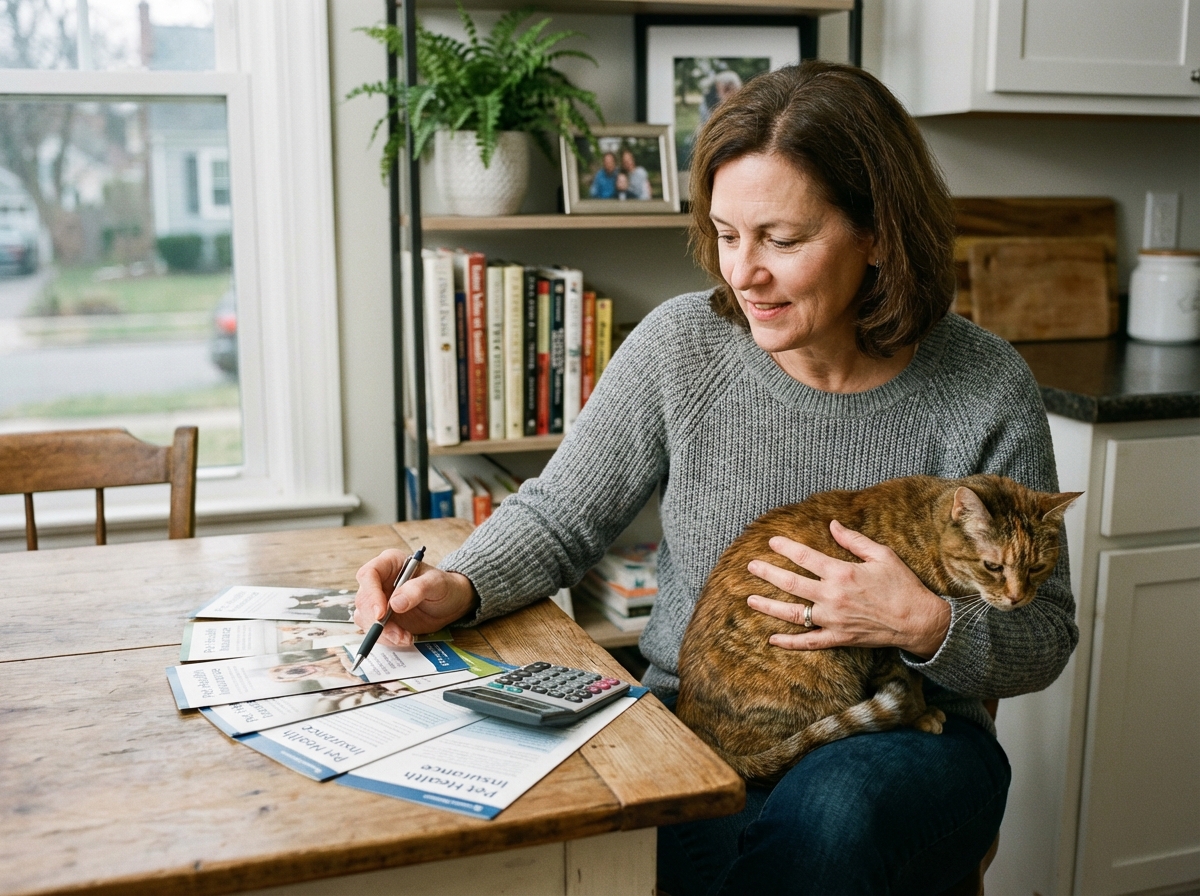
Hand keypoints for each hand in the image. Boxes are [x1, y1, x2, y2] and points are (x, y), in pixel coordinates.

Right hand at [353, 549, 477, 647]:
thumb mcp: (437, 584)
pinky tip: (404, 638)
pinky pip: (374, 630)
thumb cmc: (444, 586)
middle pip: (363, 599)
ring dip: (383, 632)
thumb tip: (395, 603)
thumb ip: (417, 589)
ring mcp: (378, 600)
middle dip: (377, 620)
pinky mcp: (381, 618)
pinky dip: (387, 638)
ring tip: (405, 637)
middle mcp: (379, 580)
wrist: (450, 603)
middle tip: (397, 633)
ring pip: (365, 617)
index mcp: (390, 563)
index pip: (368, 575)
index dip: (371, 594)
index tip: (381, 614)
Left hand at [745, 520, 949, 659]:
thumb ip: (853, 540)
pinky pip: (809, 642)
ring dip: (769, 606)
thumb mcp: (881, 554)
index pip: (805, 557)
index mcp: (842, 572)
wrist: (918, 621)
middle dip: (768, 573)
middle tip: (751, 566)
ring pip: (793, 613)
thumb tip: (832, 524)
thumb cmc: (902, 584)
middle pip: (791, 583)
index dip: (786, 547)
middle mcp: (833, 596)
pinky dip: (789, 643)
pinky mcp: (838, 638)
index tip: (771, 541)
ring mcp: (833, 619)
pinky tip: (772, 639)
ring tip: (750, 599)